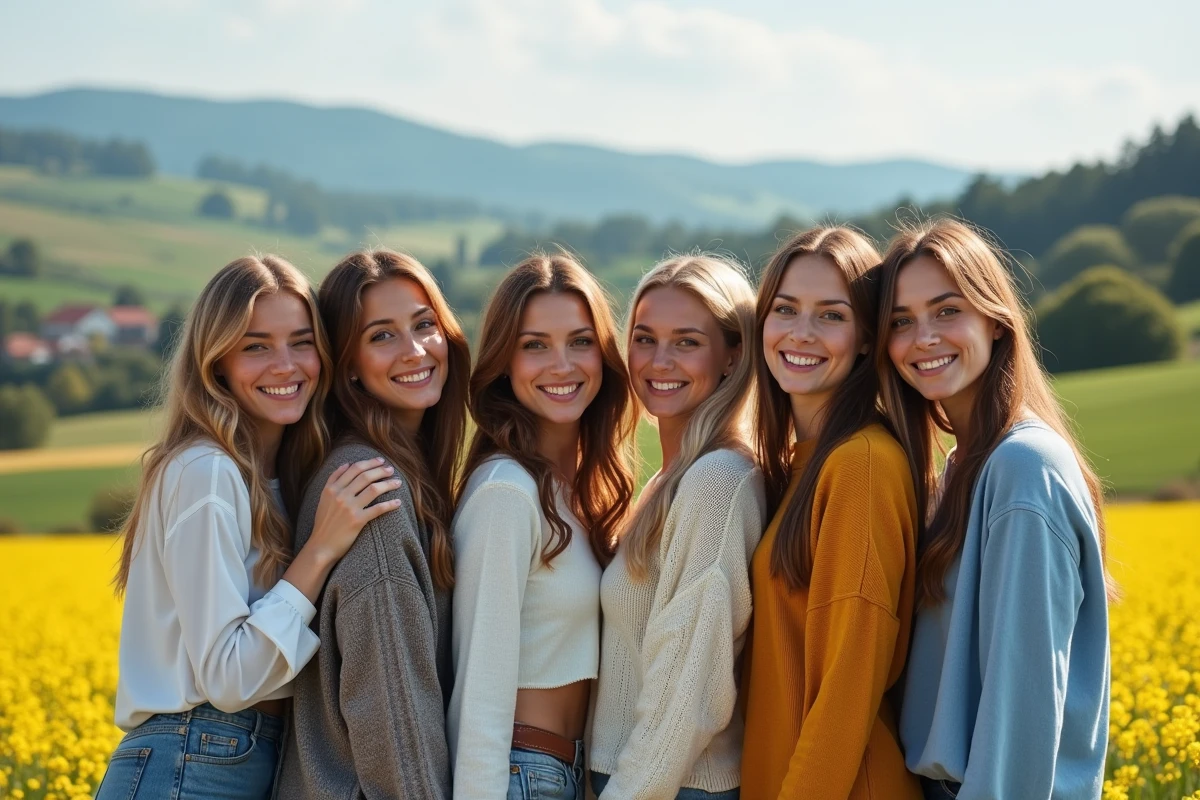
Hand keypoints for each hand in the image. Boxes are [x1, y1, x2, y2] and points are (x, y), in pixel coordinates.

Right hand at [282, 457, 403, 603]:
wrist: (321, 546)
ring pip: (373, 489)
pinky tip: (398, 502)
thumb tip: (346, 464)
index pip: (354, 469)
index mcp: (332, 489)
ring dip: (388, 484)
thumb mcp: (324, 498)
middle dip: (380, 470)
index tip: (380, 461)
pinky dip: (390, 504)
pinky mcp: (357, 521)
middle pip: (365, 476)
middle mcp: (340, 495)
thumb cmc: (324, 522)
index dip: (369, 463)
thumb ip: (333, 480)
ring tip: (397, 482)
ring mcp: (349, 508)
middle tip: (391, 469)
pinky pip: (378, 509)